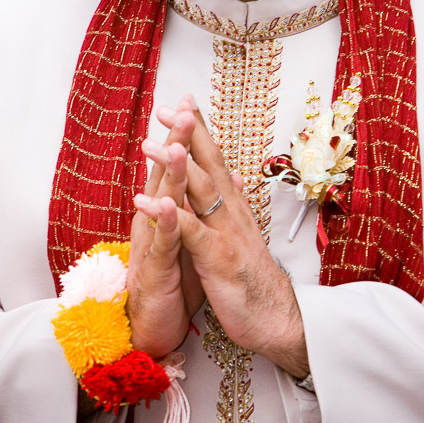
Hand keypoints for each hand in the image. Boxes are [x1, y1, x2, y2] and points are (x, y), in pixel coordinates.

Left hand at [136, 110, 309, 377]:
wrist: (276, 318)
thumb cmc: (254, 277)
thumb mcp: (244, 234)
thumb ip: (236, 204)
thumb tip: (236, 176)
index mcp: (233, 206)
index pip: (215, 159)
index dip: (200, 131)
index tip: (184, 104)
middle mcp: (231, 211)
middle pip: (209, 163)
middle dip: (187, 134)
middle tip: (167, 108)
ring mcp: (225, 232)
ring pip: (199, 190)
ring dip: (175, 164)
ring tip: (150, 144)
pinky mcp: (216, 257)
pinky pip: (189, 231)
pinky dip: (168, 214)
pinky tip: (147, 200)